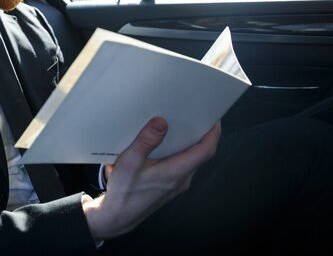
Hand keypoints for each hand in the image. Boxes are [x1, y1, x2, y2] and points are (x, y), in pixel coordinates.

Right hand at [82, 117, 220, 240]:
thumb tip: (161, 123)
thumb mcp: (129, 162)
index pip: (205, 150)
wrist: (118, 216)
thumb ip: (146, 141)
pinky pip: (183, 166)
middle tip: (197, 116)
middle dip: (203, 134)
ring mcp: (177, 184)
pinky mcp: (170, 186)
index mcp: (175, 172)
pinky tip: (168, 145)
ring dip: (192, 144)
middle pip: (202, 154)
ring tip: (183, 126)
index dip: (213, 132)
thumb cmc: (124, 192)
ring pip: (193, 160)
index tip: (213, 118)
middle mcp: (181, 179)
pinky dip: (181, 153)